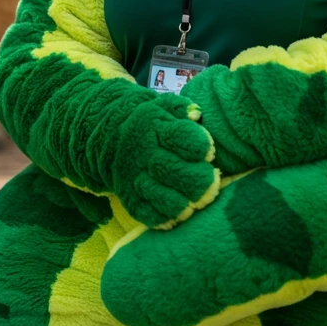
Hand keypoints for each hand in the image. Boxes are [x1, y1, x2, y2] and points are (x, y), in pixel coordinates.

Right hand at [110, 93, 218, 228]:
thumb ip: (184, 108)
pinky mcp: (129, 197)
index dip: (199, 146)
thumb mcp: (165, 107)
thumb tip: (197, 114)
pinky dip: (164, 218)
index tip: (209, 154)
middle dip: (196, 180)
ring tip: (198, 203)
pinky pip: (145, 213)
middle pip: (169, 168)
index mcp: (153, 125)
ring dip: (182, 203)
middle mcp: (141, 151)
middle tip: (212, 182)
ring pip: (157, 194)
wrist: (114, 139)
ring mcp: (132, 176)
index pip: (178, 135)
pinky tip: (180, 216)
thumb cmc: (154, 124)